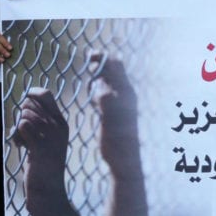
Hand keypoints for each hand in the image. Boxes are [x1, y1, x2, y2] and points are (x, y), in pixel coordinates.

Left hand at [13, 88, 68, 161]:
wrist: (49, 187)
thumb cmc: (44, 162)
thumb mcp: (49, 138)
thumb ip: (42, 121)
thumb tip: (25, 102)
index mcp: (61, 122)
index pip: (45, 94)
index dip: (31, 94)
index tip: (25, 102)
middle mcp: (58, 126)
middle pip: (30, 104)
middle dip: (22, 115)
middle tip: (25, 132)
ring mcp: (51, 135)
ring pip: (25, 115)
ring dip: (19, 128)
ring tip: (24, 142)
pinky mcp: (41, 144)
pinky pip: (23, 126)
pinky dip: (17, 136)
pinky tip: (22, 146)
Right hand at [91, 56, 140, 177]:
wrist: (124, 159)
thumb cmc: (118, 140)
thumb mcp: (110, 118)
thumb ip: (105, 100)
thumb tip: (100, 89)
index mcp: (126, 93)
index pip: (116, 66)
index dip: (103, 58)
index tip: (89, 56)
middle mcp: (125, 96)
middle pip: (113, 71)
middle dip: (100, 66)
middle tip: (90, 65)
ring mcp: (120, 104)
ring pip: (108, 83)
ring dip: (99, 78)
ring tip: (92, 79)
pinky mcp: (114, 114)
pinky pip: (105, 96)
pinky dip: (98, 92)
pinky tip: (93, 99)